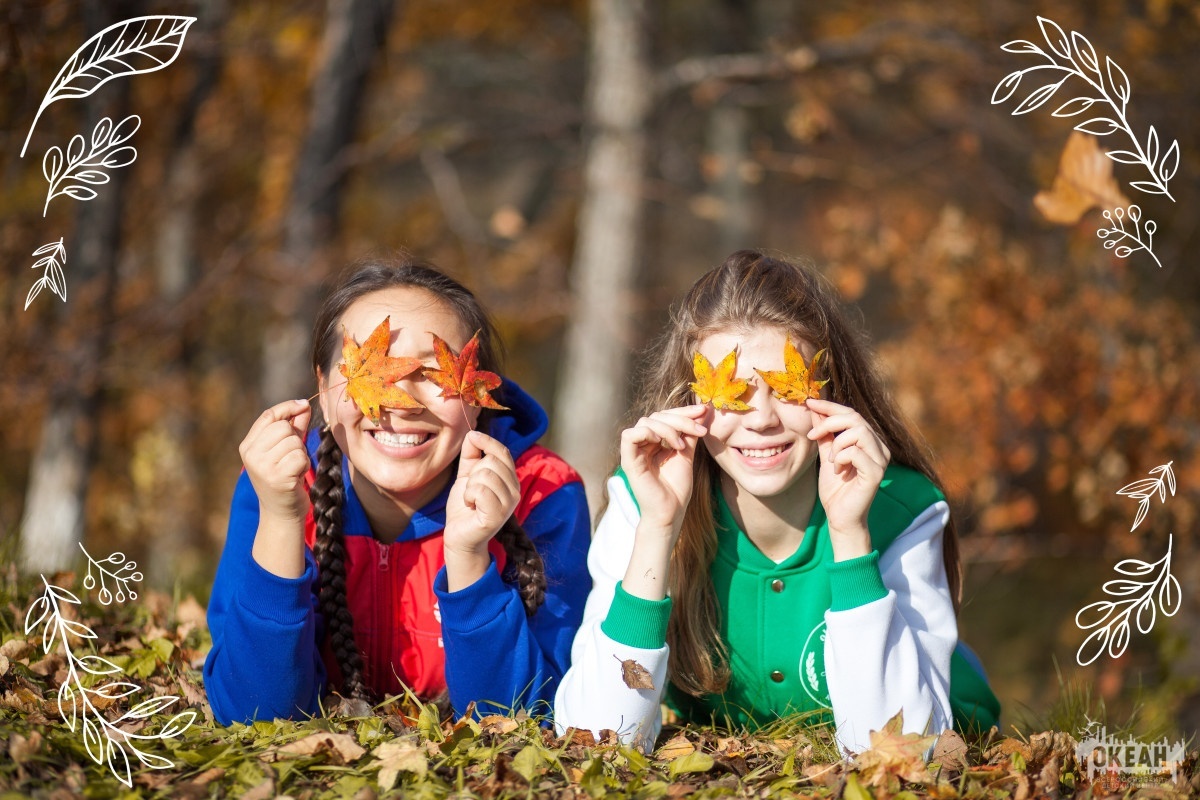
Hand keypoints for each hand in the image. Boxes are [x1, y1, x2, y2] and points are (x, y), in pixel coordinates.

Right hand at [240, 399, 312, 523]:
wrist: (282, 513)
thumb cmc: (285, 478)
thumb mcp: (285, 449)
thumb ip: (294, 426)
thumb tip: (303, 404)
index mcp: (248, 446)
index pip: (268, 415)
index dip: (288, 407)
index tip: (303, 404)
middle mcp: (251, 455)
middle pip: (283, 427)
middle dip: (295, 438)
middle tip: (292, 457)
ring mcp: (262, 467)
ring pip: (294, 442)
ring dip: (301, 454)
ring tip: (293, 468)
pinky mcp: (277, 478)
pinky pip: (300, 457)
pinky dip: (304, 465)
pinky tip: (297, 476)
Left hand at [444, 430, 519, 554]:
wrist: (458, 535)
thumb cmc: (464, 506)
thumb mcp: (466, 475)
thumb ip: (471, 454)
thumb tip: (473, 433)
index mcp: (509, 479)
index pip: (503, 452)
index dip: (487, 441)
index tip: (473, 437)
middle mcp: (515, 490)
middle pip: (492, 461)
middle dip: (473, 473)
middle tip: (471, 491)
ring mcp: (508, 504)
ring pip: (485, 475)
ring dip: (469, 487)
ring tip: (471, 500)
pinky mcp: (497, 516)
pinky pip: (480, 490)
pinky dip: (468, 496)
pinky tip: (471, 506)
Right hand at [619, 404, 708, 534]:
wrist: (671, 512)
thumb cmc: (677, 488)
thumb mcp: (687, 454)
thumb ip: (690, 434)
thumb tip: (702, 411)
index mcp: (655, 441)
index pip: (665, 416)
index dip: (683, 411)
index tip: (703, 410)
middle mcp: (643, 444)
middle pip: (656, 416)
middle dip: (680, 419)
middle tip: (699, 430)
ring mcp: (634, 451)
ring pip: (645, 422)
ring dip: (668, 428)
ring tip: (681, 446)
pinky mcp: (628, 460)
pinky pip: (630, 436)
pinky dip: (648, 433)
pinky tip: (664, 444)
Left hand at [806, 397, 889, 549]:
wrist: (840, 517)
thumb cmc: (835, 488)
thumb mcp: (826, 455)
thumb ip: (824, 434)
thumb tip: (815, 409)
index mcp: (869, 441)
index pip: (851, 413)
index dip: (830, 405)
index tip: (809, 402)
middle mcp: (879, 448)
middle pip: (855, 418)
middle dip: (829, 422)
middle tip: (812, 435)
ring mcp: (881, 460)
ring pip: (858, 432)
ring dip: (836, 443)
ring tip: (830, 460)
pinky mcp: (876, 473)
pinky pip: (857, 452)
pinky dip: (841, 457)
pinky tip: (838, 470)